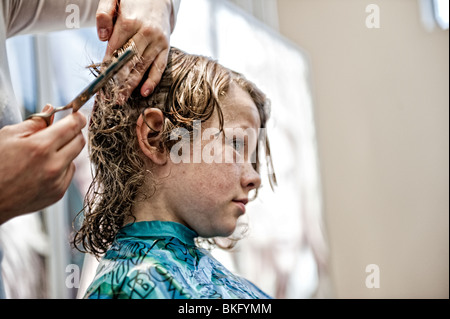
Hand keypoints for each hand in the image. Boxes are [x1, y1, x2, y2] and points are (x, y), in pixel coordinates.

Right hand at [0, 105, 85, 223]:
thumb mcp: (9, 136)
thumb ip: (34, 122)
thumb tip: (51, 110)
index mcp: (40, 147)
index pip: (72, 126)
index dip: (78, 118)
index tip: (78, 115)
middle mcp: (53, 165)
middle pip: (80, 141)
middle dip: (74, 132)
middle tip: (63, 130)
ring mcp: (57, 181)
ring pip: (75, 158)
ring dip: (66, 151)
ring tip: (44, 154)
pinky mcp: (58, 193)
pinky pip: (68, 173)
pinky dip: (61, 167)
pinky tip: (43, 168)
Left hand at [96, 0, 173, 99]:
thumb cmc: (131, 0)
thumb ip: (104, 14)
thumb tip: (102, 37)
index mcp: (129, 21)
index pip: (115, 48)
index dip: (107, 66)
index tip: (101, 81)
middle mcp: (145, 32)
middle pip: (129, 61)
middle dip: (119, 81)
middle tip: (111, 98)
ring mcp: (157, 41)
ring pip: (143, 66)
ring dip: (132, 85)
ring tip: (123, 99)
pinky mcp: (166, 47)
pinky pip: (160, 66)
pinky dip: (152, 80)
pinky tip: (144, 92)